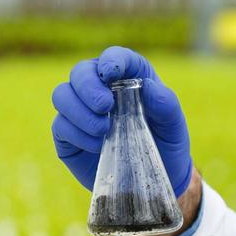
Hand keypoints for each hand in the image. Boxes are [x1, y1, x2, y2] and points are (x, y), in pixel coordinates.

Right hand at [50, 46, 192, 194]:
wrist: (156, 178)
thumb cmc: (166, 143)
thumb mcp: (173, 125)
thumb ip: (165, 104)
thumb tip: (148, 86)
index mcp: (128, 77)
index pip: (114, 57)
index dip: (110, 60)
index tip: (111, 73)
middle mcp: (100, 89)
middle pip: (80, 72)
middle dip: (88, 86)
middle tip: (104, 106)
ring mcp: (81, 112)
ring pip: (62, 95)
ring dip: (79, 110)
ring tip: (104, 129)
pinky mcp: (69, 136)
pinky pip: (61, 126)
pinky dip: (77, 134)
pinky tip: (98, 145)